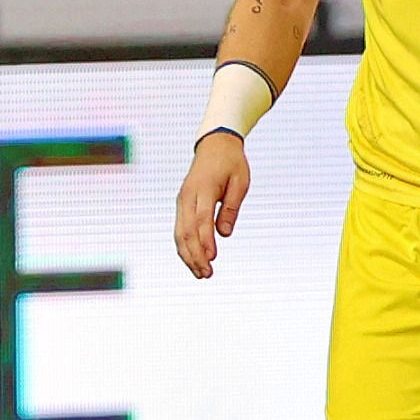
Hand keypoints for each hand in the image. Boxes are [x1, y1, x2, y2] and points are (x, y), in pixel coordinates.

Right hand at [175, 133, 250, 276]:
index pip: (201, 221)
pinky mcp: (182, 204)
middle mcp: (187, 197)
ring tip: (200, 273)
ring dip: (188, 255)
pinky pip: (180, 228)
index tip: (212, 259)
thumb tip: (224, 234)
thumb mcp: (240, 182)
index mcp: (202, 190)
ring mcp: (181, 201)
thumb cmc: (231, 163)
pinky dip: (184, 246)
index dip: (205, 241)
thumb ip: (230, 207)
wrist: (215, 145)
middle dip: (195, 255)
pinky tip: (192, 260)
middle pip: (186, 231)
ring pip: (179, 233)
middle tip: (207, 275)